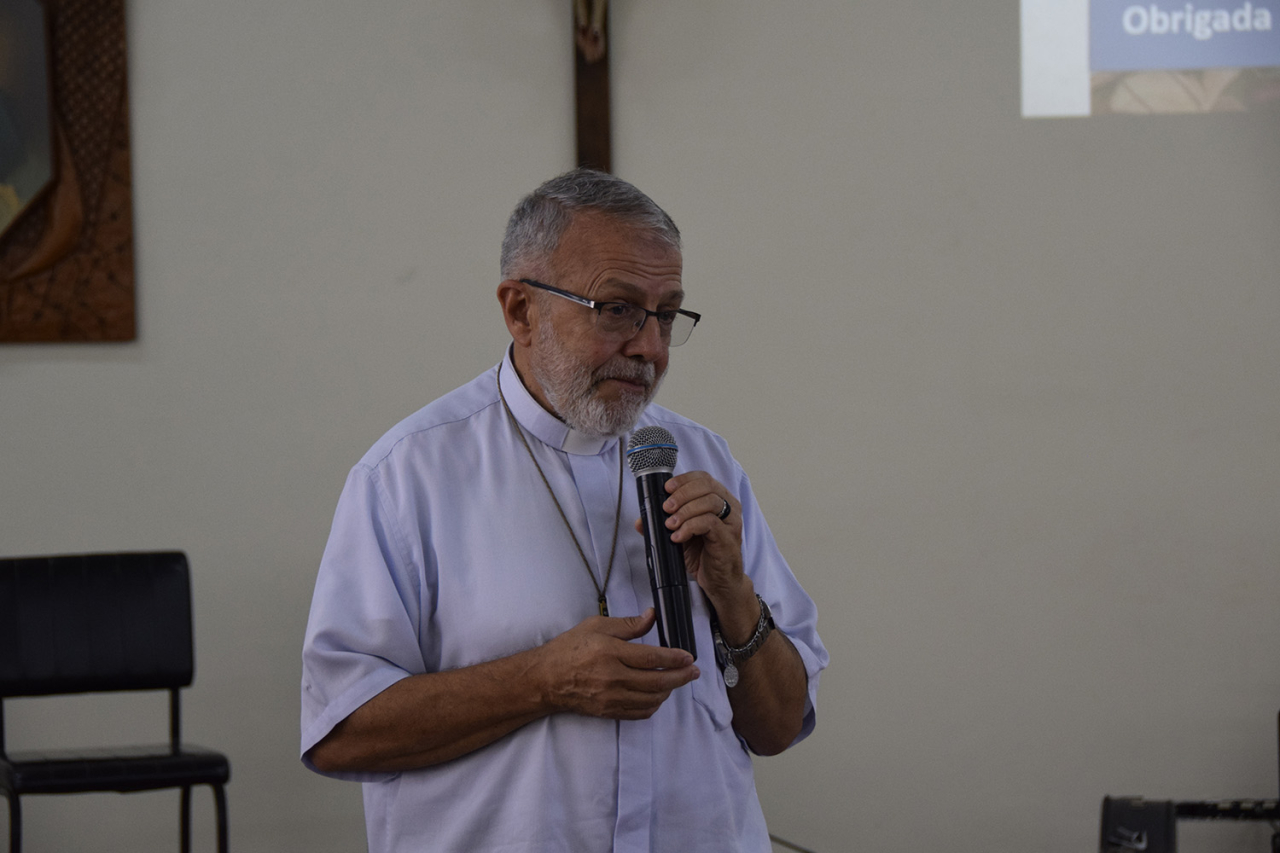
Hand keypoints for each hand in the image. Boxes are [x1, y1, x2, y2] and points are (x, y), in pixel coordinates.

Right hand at [537, 609, 698, 719]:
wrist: (545, 679)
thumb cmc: (568, 649)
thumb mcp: (596, 626)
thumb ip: (627, 624)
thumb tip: (651, 616)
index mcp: (611, 653)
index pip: (652, 658)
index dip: (675, 658)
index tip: (688, 657)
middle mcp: (613, 678)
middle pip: (657, 681)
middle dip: (681, 677)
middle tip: (693, 672)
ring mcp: (611, 698)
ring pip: (651, 699)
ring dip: (669, 691)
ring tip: (677, 682)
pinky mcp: (608, 711)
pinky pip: (639, 713)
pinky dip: (653, 706)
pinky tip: (658, 696)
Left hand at [651, 471, 744, 600]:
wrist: (718, 582)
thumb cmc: (703, 555)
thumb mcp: (680, 536)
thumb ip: (662, 525)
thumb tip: (640, 521)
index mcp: (719, 500)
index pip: (703, 478)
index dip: (683, 480)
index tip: (667, 489)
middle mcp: (729, 508)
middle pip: (706, 486)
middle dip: (681, 495)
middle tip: (666, 508)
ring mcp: (730, 522)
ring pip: (709, 502)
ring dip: (684, 511)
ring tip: (670, 525)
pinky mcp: (728, 538)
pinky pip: (709, 523)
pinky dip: (689, 527)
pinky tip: (678, 537)